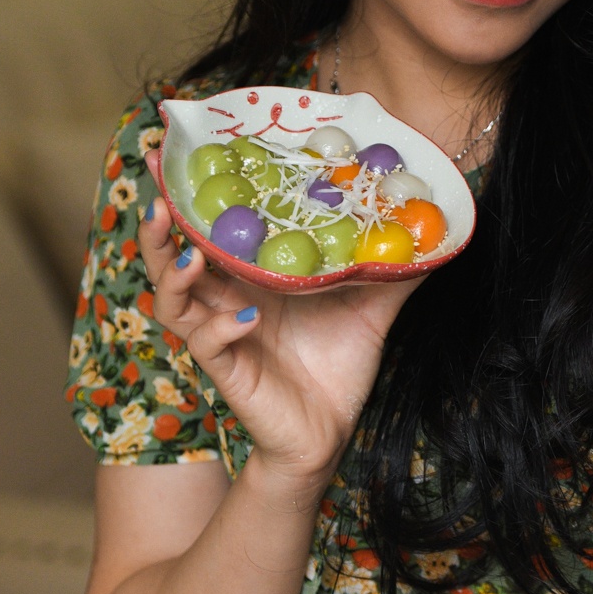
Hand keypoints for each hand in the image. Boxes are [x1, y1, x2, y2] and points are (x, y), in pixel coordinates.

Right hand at [139, 153, 420, 493]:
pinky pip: (209, 345)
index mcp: (249, 278)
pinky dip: (224, 328)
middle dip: (158, 230)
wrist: (327, 434)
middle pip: (171, 259)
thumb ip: (393, 272)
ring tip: (188, 254)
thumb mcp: (370, 309)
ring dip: (173, 274)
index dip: (188, 200)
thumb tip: (434, 235)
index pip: (210, 232)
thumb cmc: (336, 366)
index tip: (174, 159)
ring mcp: (221, 335)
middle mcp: (226, 301)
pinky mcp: (227, 370)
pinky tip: (247, 317)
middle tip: (158, 198)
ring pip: (172, 301)